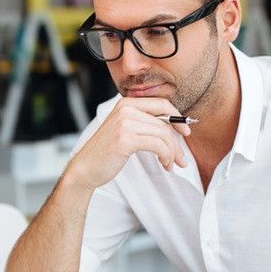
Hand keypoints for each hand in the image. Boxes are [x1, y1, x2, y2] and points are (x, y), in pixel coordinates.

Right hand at [65, 97, 190, 190]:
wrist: (85, 168)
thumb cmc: (106, 152)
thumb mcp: (125, 129)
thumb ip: (144, 122)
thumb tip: (174, 126)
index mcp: (127, 103)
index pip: (162, 103)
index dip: (178, 117)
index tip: (185, 132)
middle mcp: (126, 109)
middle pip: (165, 121)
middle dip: (178, 141)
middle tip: (182, 157)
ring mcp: (125, 123)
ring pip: (163, 134)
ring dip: (172, 152)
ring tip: (170, 164)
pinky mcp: (125, 139)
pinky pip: (157, 144)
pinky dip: (166, 156)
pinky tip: (164, 164)